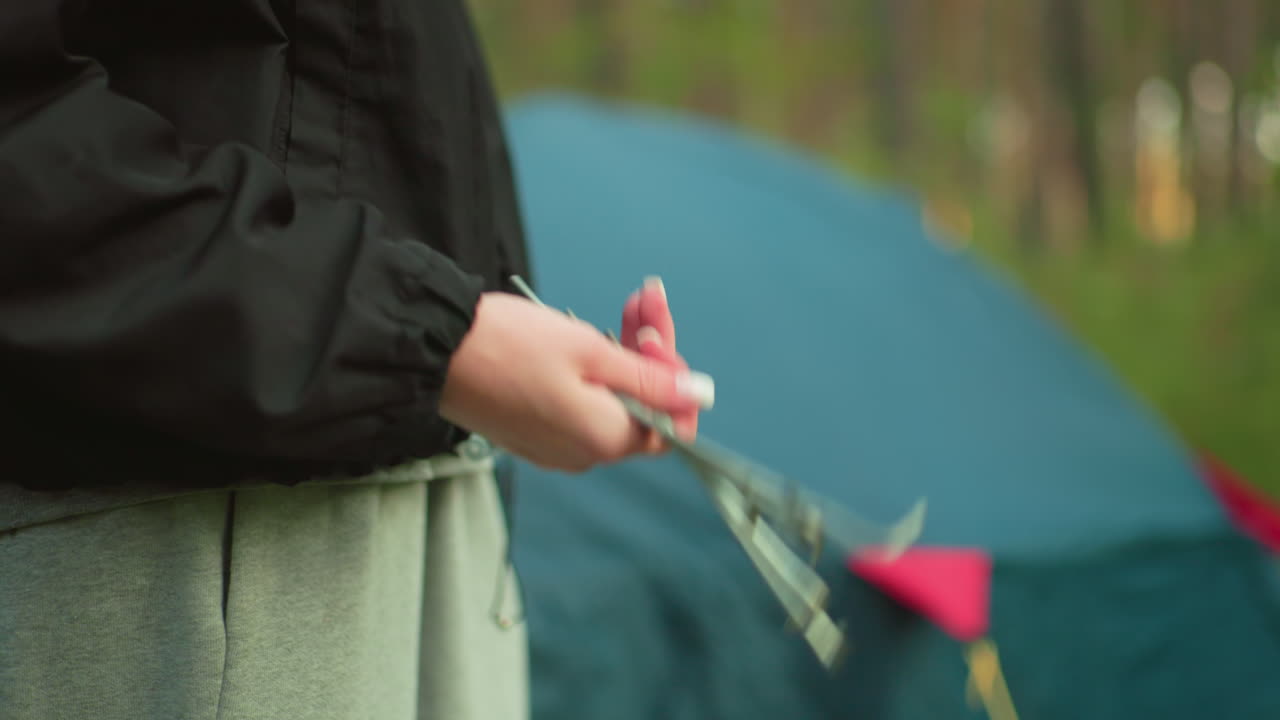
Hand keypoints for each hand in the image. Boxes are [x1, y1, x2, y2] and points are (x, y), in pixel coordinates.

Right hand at [439, 291, 711, 471]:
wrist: (432, 351)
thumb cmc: (508, 347)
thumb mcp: (591, 352)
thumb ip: (651, 379)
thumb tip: (699, 395)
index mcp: (605, 440)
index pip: (672, 425)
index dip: (674, 379)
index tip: (657, 337)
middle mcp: (584, 453)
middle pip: (642, 406)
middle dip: (650, 352)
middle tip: (644, 301)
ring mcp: (557, 444)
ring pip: (612, 400)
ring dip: (624, 353)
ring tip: (625, 306)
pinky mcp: (534, 430)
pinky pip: (581, 404)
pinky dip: (593, 370)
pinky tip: (586, 335)